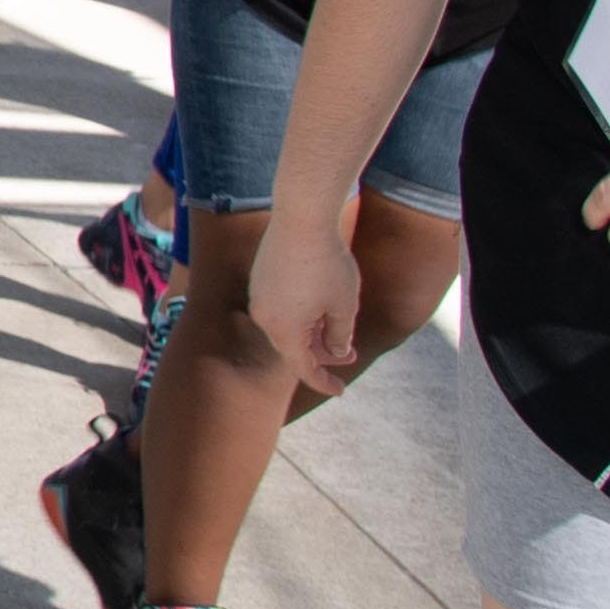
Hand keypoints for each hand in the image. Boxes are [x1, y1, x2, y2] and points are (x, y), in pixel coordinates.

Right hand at [246, 204, 365, 376]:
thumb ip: (340, 336)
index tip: (340, 391)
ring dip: (311, 332)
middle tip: (350, 351)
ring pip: (286, 327)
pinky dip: (299, 314)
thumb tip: (335, 350)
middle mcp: (265, 318)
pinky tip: (319, 303)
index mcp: (284, 331)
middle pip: (293, 348)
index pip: (304, 368)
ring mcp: (259, 296)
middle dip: (322, 353)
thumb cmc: (328, 264)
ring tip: (337, 324)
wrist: (302, 218)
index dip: (324, 382)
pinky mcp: (260, 278)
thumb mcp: (344, 306)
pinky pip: (279, 307)